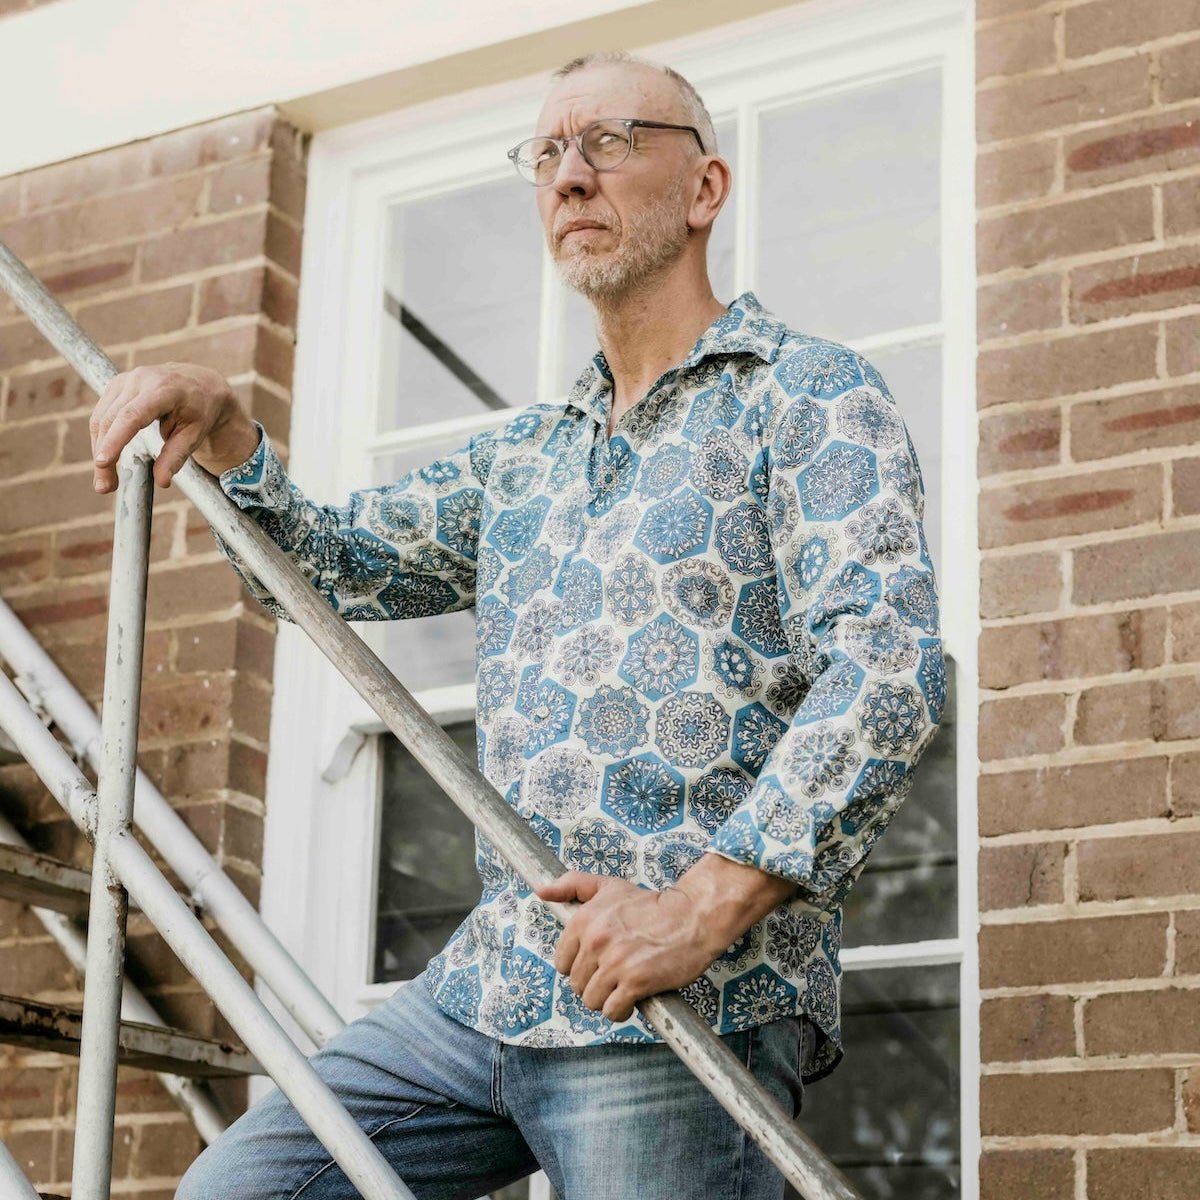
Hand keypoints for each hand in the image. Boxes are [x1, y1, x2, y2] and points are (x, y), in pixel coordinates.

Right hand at [89, 362, 258, 492]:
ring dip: (99, 450)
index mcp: (164, 389)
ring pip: (101, 418)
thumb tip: (162, 482)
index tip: (103, 462)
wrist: (200, 383)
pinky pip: (102, 414)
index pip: (132, 416)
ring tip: (106, 480)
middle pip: (111, 420)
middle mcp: (141, 380)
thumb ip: (176, 456)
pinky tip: (108, 458)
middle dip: (104, 455)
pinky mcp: (117, 385)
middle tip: (105, 487)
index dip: (115, 439)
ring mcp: (126, 380)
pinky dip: (103, 438)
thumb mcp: (195, 434)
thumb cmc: (201, 410)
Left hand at [534, 871, 722, 1022]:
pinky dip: (621, 1011)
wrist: (692, 916)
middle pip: (577, 984)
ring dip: (607, 999)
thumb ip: (573, 885)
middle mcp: (596, 941)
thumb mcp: (609, 887)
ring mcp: (615, 963)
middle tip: (616, 974)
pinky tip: (632, 1000)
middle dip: (595, 983)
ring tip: (624, 987)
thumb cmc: (652, 905)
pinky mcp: (635, 982)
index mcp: (584, 920)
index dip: (580, 966)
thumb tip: (542, 891)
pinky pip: (612, 1011)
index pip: (562, 962)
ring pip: (592, 1000)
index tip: (598, 963)